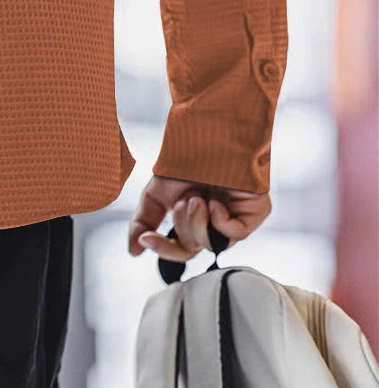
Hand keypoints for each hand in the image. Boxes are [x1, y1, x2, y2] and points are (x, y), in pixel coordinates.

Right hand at [127, 175, 271, 261]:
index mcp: (192, 221)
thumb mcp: (155, 194)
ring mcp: (235, 219)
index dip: (162, 248)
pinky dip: (220, 221)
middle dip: (183, 224)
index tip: (146, 239)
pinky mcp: (254, 214)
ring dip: (198, 221)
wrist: (203, 137)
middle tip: (186, 200)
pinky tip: (216, 202)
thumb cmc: (181, 162)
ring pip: (211, 244)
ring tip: (199, 197)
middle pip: (192, 246)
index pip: (179, 249)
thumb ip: (143, 222)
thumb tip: (133, 251)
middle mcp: (213, 223)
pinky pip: (235, 234)